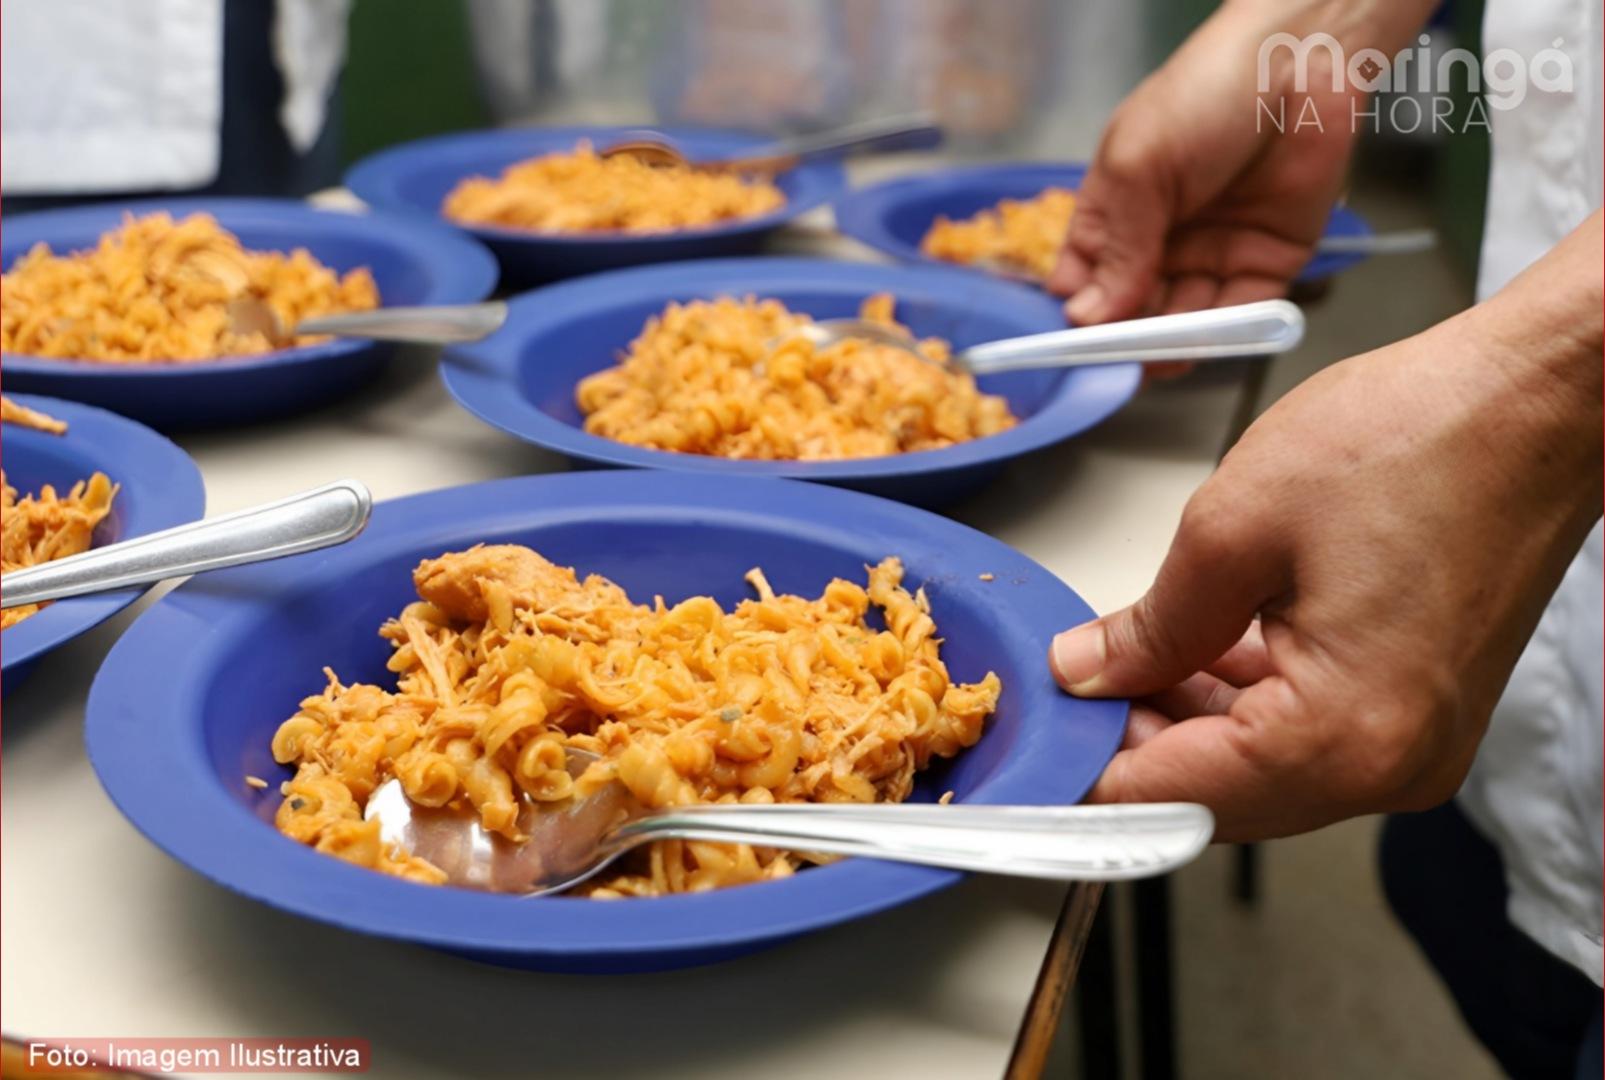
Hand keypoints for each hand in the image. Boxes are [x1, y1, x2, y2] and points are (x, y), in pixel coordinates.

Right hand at [1049, 0, 1433, 325]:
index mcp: (1116, 213)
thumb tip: (1086, 317)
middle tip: (1120, 363)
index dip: (1076, 317)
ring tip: (1160, 359)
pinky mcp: (1267, 263)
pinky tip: (1205, 343)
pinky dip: (1224, 335)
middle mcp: (1161, 241)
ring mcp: (1213, 254)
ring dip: (1171, 345)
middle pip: (1133, 312)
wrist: (1303, 62)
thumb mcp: (1140, 166)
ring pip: (1184, 321)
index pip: (1083, 282)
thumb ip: (1118, 248)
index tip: (1073, 348)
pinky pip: (1240, 314)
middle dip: (1126, 341)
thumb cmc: (1206, 93)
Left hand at [1049, 214, 1603, 840]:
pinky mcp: (1421, 709)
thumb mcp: (1235, 526)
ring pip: (1258, 766)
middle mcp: (1391, 764)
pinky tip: (1195, 643)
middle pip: (1218, 795)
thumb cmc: (1421, 438)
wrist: (1538, 400)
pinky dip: (1240, 699)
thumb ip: (1149, 624)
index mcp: (1345, 734)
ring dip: (1182, 718)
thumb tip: (1088, 673)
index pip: (1173, 797)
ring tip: (1124, 649)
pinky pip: (1305, 733)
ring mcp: (1414, 743)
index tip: (1031, 748)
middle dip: (1132, 741)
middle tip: (1069, 681)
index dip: (1084, 774)